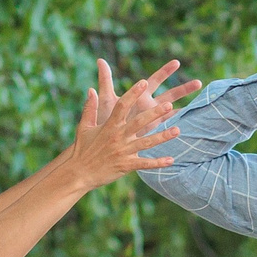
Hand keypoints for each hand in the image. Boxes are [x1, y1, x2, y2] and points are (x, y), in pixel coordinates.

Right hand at [64, 59, 198, 189]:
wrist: (78, 173)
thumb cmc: (82, 149)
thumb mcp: (83, 127)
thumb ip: (89, 108)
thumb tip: (91, 90)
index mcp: (109, 125)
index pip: (122, 105)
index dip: (133, 93)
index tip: (143, 83)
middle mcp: (118, 137)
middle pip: (139, 122)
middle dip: (155, 113)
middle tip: (169, 104)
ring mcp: (123, 151)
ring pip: (147, 142)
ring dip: (163, 136)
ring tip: (178, 130)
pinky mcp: (126, 166)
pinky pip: (145, 164)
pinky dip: (158, 163)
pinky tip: (171, 160)